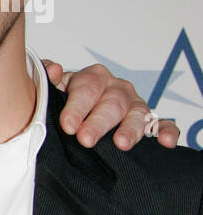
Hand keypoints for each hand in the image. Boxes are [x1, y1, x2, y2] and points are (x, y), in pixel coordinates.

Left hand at [44, 60, 178, 149]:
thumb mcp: (53, 88)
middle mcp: (116, 88)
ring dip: (130, 129)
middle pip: (111, 104)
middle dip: (98, 123)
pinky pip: (161, 124)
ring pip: (137, 114)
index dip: (77, 107)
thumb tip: (53, 69)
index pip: (86, 88)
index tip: (67, 126)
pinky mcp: (148, 120)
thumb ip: (48, 78)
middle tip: (85, 140)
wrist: (79, 112)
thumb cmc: (66, 100)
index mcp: (93, 77)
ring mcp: (134, 104)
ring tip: (121, 144)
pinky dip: (166, 131)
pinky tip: (165, 143)